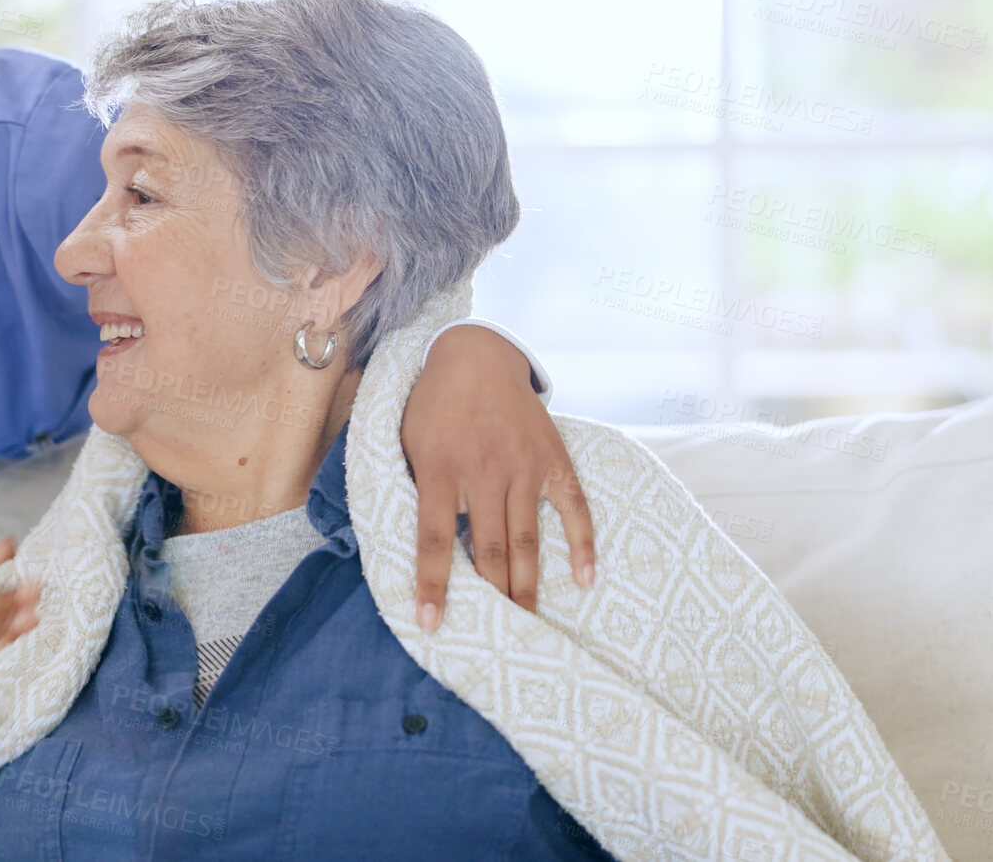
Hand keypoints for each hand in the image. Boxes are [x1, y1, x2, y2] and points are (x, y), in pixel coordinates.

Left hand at [401, 324, 594, 632]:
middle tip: (496, 635)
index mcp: (441, 470)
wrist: (476, 356)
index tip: (431, 623)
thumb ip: (417, 490)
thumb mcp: (408, 443)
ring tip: (527, 621)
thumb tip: (420, 546)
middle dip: (490, 595)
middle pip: (488, 548)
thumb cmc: (434, 406)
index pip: (432, 539)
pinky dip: (581, 545)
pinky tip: (583, 579)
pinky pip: (574, 509)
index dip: (432, 585)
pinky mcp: (553, 461)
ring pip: (526, 539)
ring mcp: (524, 467)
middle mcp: (484, 471)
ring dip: (527, 584)